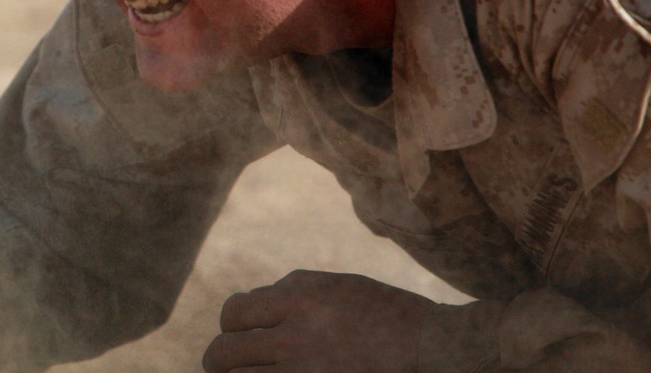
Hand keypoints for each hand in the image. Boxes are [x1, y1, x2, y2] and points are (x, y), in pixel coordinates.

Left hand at [202, 270, 433, 371]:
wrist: (432, 347)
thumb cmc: (385, 312)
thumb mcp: (335, 286)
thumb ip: (291, 292)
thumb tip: (253, 305)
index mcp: (299, 299)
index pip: (235, 313)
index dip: (229, 324)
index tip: (237, 333)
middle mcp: (296, 336)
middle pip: (224, 352)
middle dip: (218, 361)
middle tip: (221, 365)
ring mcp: (306, 370)